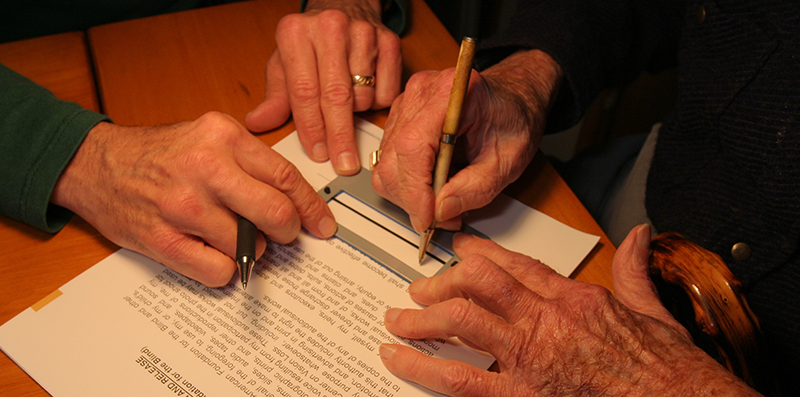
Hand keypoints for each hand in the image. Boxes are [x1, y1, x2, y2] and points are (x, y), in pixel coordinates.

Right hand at [51, 112, 336, 286]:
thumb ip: (250, 162)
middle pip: (275, 213)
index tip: (322, 224)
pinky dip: (225, 269)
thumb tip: (294, 200)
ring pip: (250, 246)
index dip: (311, 207)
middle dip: (287, 231)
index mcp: (223, 136)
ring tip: (231, 236)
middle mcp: (205, 168)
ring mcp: (183, 205)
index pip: (285, 177)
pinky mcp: (162, 239)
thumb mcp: (209, 137)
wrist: (96, 164)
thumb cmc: (159, 154)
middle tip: (283, 235)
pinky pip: (219, 271)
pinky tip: (212, 253)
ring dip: (250, 249)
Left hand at [245, 0, 401, 174]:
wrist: (345, 6)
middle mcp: (329, 28)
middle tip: (343, 163)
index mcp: (296, 33)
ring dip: (356, 112)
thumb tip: (257, 124)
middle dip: (339, 135)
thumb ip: (275, 97)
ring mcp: (363, 33)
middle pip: (336, 96)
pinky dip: (377, 102)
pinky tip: (366, 91)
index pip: (304, 91)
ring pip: (363, 95)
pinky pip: (386, 91)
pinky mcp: (389, 41)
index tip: (318, 153)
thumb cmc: (311, 43)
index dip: (311, 128)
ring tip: (347, 103)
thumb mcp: (285, 64)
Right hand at [372, 49, 560, 232]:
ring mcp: (405, 105)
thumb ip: (476, 188)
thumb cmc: (513, 119)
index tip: (427, 218)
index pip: (412, 147)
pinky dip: (405, 184)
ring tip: (440, 203)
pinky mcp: (399, 119)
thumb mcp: (508, 160)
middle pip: (392, 159)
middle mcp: (420, 94)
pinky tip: (431, 188)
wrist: (513, 98)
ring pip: (385, 165)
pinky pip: (387, 161)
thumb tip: (441, 210)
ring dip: (407, 195)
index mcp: (449, 94)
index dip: (415, 189)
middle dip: (412, 199)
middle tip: (441, 218)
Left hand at [379, 225, 760, 395]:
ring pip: (461, 322)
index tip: (461, 248)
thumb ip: (636, 269)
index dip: (482, 252)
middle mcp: (548, 319)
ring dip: (422, 318)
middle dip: (444, 283)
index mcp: (576, 297)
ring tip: (396, 319)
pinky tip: (397, 359)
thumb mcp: (653, 310)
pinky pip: (462, 378)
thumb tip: (638, 235)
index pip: (517, 264)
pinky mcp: (523, 394)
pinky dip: (423, 367)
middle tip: (420, 289)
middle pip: (480, 284)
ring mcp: (531, 357)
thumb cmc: (669, 367)